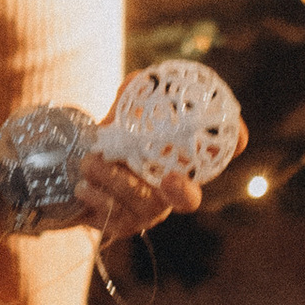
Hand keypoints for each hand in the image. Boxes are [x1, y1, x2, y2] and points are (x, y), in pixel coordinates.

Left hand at [67, 92, 244, 247]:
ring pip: (141, 202)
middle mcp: (171, 189)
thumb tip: (142, 78)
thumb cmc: (109, 140)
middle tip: (169, 180)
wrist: (71, 171)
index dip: (233, 140)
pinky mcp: (121, 226)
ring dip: (114, 178)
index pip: (219, 151)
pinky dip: (96, 195)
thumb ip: (132, 96)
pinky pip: (114, 215)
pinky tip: (82, 186)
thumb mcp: (120, 116)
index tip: (233, 133)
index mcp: (182, 158)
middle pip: (189, 199)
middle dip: (182, 191)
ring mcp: (148, 212)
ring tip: (89, 162)